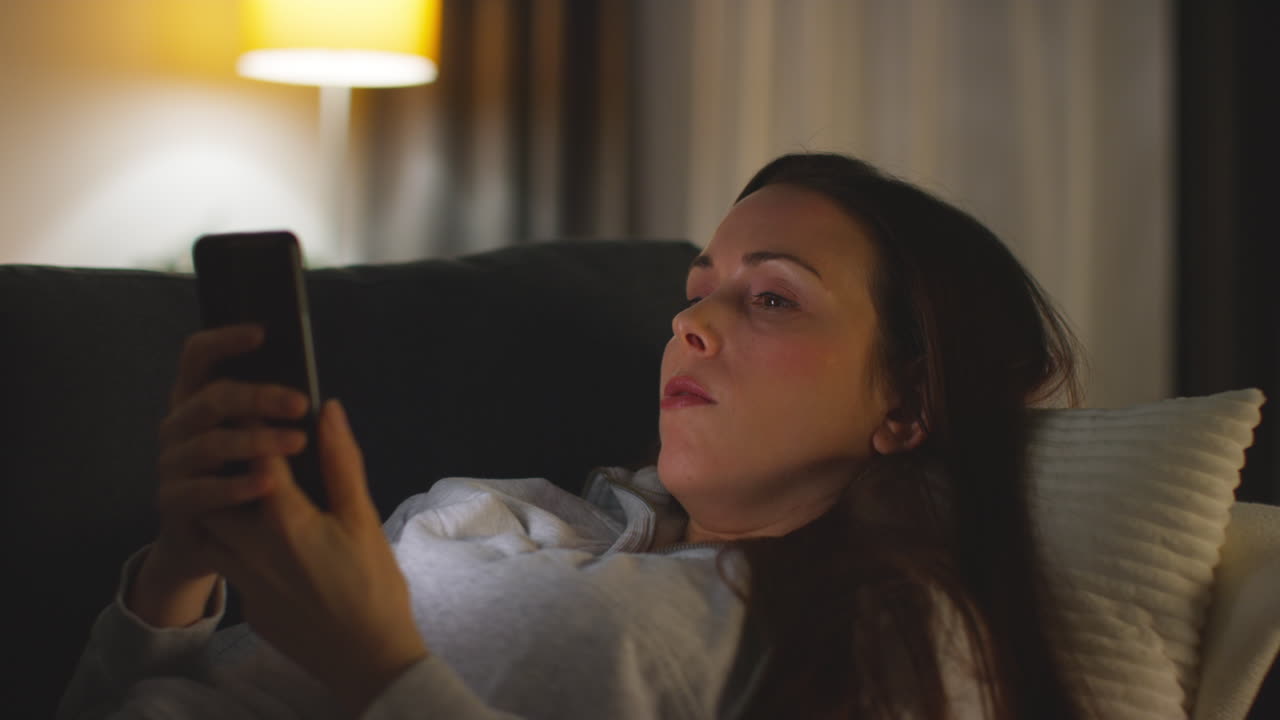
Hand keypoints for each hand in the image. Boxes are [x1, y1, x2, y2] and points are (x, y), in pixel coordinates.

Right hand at [130, 325, 310, 626]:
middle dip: (258, 397)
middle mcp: (178, 425)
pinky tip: (269, 484)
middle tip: (301, 402)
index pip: (198, 356)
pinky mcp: (171, 503)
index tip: (263, 333)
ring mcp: (171, 464)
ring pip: (207, 444)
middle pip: (210, 399)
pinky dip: (235, 486)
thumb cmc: (248, 481)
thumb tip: (322, 396)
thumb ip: (280, 417)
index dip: (224, 340)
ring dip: (255, 441)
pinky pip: (199, 491)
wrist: (214, 545)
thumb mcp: (266, 445)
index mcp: (200, 401)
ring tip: (296, 443)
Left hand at [200, 398, 426, 714]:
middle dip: (225, 467)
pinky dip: (232, 542)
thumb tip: (328, 411)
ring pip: (208, 530)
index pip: (253, 458)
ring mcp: (243, 580)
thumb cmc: (373, 585)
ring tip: (244, 492)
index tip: (258, 405)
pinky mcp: (248, 604)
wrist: (367, 657)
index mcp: (283, 521)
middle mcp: (250, 548)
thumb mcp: (363, 519)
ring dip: (219, 506)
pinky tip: (259, 538)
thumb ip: (340, 463)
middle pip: (214, 492)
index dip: (255, 425)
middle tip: (244, 449)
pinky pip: (225, 564)